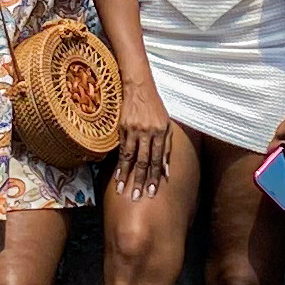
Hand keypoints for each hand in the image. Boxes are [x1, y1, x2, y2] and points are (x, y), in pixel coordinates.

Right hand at [110, 82, 176, 203]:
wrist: (138, 86)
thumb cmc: (155, 107)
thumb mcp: (167, 124)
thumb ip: (167, 147)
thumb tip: (166, 170)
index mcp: (161, 131)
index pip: (157, 159)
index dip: (154, 176)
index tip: (151, 192)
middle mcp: (147, 132)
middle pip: (143, 160)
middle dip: (140, 180)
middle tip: (136, 197)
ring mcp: (133, 129)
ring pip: (129, 157)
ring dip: (126, 175)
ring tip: (122, 190)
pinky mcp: (122, 127)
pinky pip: (121, 148)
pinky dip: (119, 163)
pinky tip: (117, 175)